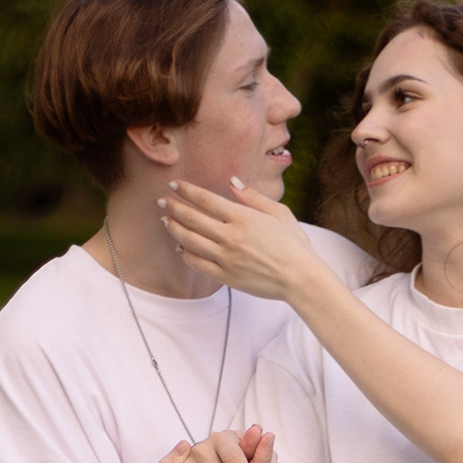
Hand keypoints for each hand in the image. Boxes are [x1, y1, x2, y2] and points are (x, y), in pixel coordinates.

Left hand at [158, 179, 316, 304]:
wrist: (300, 279)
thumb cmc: (294, 244)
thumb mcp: (279, 213)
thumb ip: (253, 197)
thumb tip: (231, 182)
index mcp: (243, 217)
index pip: (205, 199)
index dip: (186, 190)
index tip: (174, 184)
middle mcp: (230, 237)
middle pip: (192, 218)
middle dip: (173, 207)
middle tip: (162, 201)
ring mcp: (226, 258)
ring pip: (189, 240)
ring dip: (174, 228)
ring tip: (166, 220)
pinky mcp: (226, 276)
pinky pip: (198, 263)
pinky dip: (186, 253)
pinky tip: (180, 246)